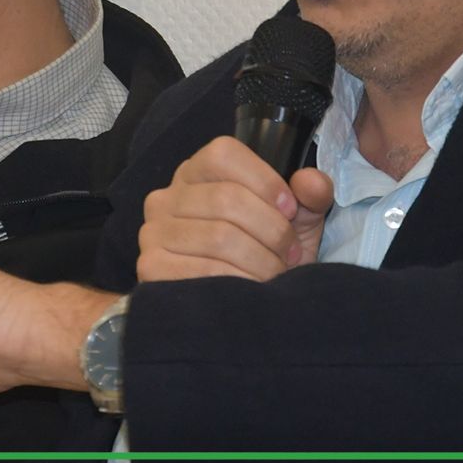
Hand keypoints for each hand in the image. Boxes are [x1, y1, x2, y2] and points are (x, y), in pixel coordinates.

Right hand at [135, 136, 334, 282]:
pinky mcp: (151, 266)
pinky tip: (252, 288)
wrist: (243, 308)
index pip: (223, 155)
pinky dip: (238, 281)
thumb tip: (311, 182)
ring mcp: (154, 231)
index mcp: (197, 172)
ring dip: (261, 260)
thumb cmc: (266, 253)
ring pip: (218, 237)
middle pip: (226, 198)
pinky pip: (202, 270)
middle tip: (291, 253)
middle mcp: (167, 196)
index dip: (264, 181)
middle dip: (272, 230)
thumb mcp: (296, 220)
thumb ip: (311, 194)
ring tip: (276, 272)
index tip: (291, 211)